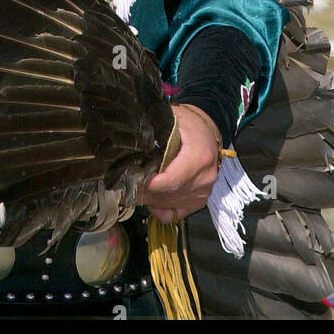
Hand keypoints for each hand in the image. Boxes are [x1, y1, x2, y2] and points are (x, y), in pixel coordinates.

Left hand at [141, 104, 220, 222]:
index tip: (132, 179)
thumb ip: (155, 132)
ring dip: (150, 199)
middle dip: (145, 191)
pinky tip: (151, 198)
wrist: (207, 131)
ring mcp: (204, 192)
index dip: (150, 184)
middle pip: (169, 194)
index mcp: (199, 157)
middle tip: (126, 184)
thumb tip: (132, 142)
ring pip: (170, 204)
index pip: (171, 180)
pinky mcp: (200, 201)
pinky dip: (160, 209)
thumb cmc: (188, 124)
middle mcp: (204, 178)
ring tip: (135, 188)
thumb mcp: (172, 120)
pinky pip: (176, 214)